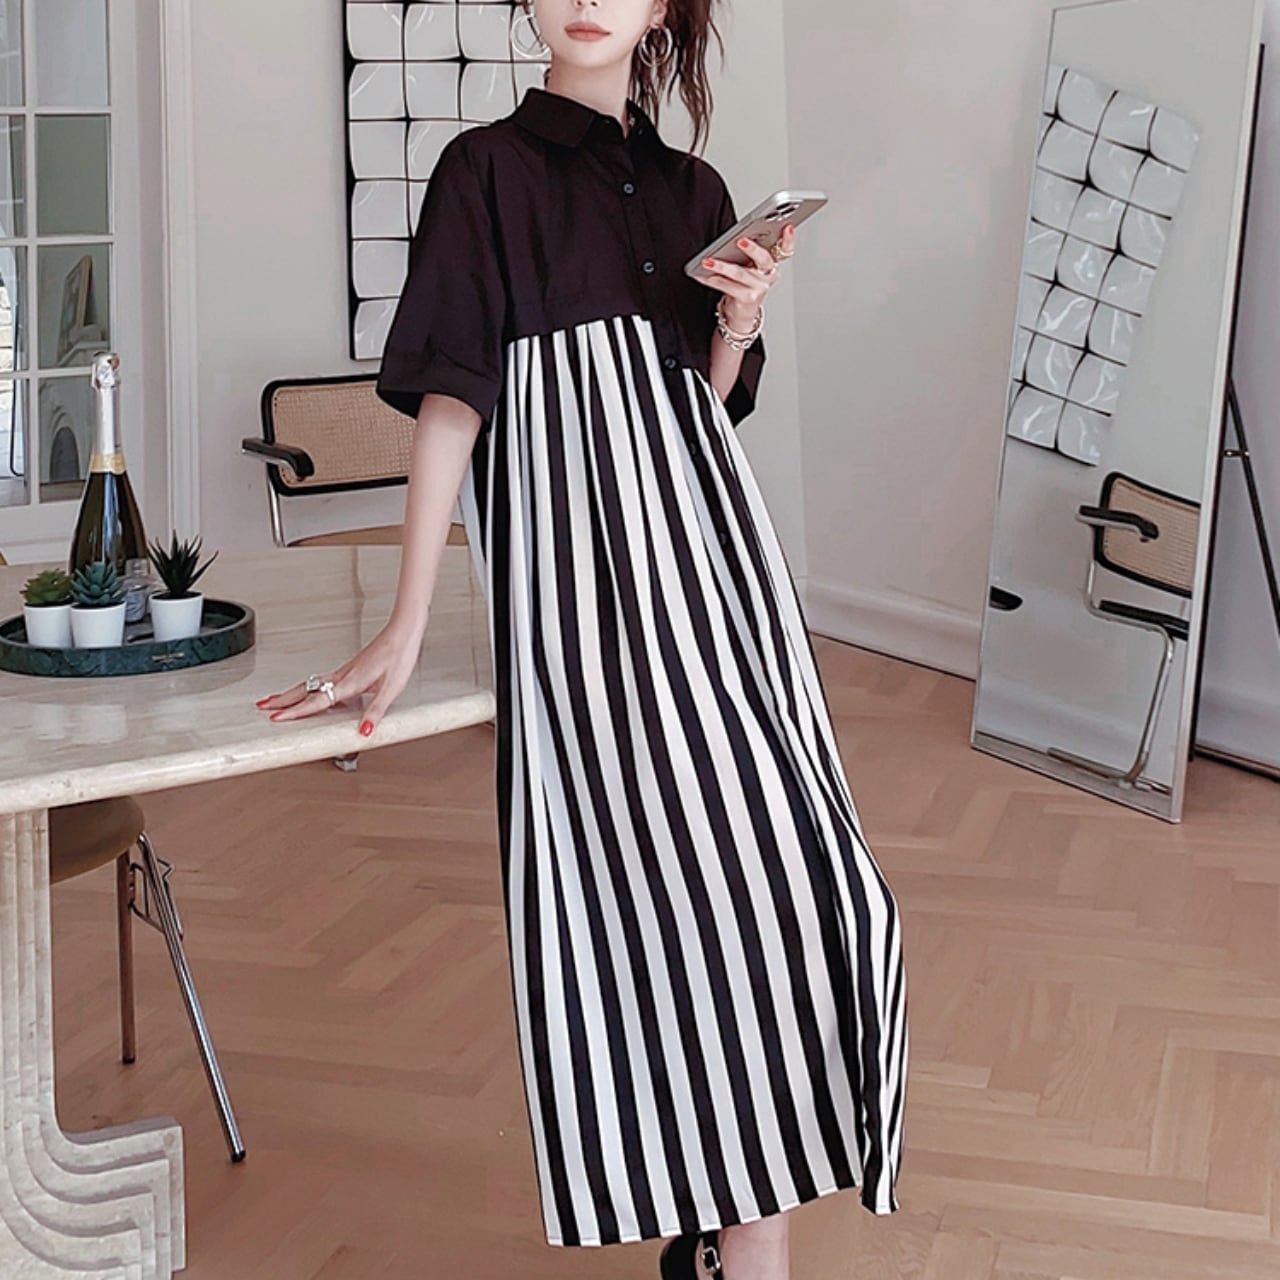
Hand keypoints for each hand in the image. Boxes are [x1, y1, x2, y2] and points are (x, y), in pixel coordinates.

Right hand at [254, 618, 423, 738]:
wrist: (403, 632)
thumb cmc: (399, 656)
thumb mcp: (392, 689)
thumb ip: (375, 711)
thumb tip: (364, 732)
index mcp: (350, 682)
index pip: (316, 700)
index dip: (295, 711)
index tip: (276, 718)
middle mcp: (342, 675)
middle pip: (305, 690)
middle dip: (282, 700)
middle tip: (262, 707)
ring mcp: (343, 670)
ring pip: (309, 683)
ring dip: (291, 693)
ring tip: (274, 700)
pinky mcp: (349, 668)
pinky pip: (320, 680)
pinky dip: (306, 687)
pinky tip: (308, 691)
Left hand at [699, 222, 795, 328]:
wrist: (742, 313)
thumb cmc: (744, 285)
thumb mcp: (750, 266)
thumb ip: (749, 253)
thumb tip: (734, 238)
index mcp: (772, 263)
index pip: (785, 249)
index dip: (789, 239)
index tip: (788, 226)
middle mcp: (769, 275)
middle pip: (764, 259)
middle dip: (752, 249)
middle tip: (741, 240)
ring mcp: (760, 288)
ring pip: (740, 273)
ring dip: (722, 266)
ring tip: (708, 260)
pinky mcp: (747, 298)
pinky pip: (728, 286)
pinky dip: (713, 280)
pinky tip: (703, 275)